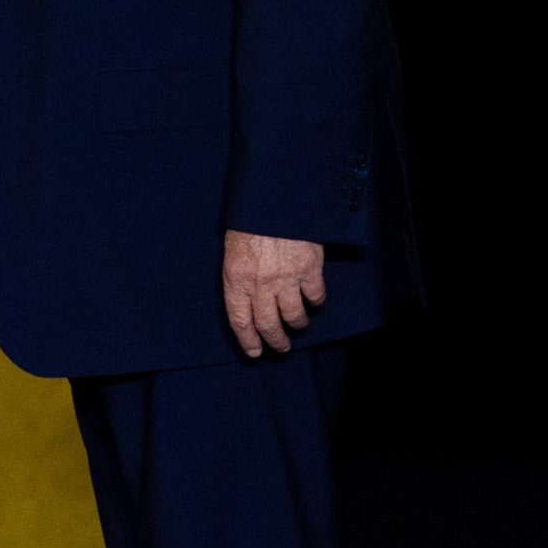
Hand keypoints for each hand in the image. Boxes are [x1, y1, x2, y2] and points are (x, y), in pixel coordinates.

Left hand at [222, 230, 324, 357]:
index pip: (240, 321)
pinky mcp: (310, 269)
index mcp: (236, 278)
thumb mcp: (232, 247)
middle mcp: (260, 284)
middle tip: (280, 347)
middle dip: (276, 342)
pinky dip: (315, 301)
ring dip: (297, 324)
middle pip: (269, 326)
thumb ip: (238, 275)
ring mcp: (286, 278)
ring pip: (294, 317)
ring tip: (297, 323)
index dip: (248, 341)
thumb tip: (245, 300)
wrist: (275, 195)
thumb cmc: (250, 218)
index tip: (254, 352)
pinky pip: (315, 297)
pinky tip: (312, 297)